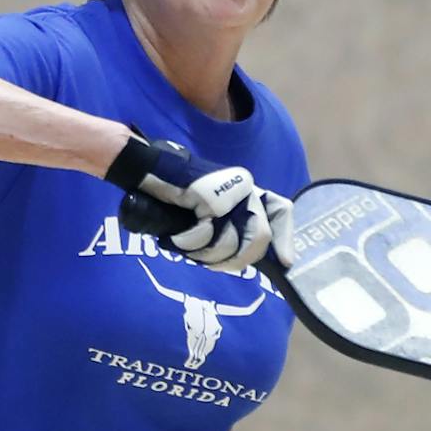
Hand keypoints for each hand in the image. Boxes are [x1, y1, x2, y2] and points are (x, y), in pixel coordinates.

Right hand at [105, 132, 283, 270]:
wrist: (146, 169)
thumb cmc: (178, 197)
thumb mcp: (215, 211)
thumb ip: (237, 229)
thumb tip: (263, 258)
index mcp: (248, 189)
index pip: (281, 210)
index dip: (285, 240)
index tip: (284, 262)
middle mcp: (244, 187)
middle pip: (258, 238)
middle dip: (236, 258)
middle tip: (213, 260)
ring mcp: (226, 189)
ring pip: (230, 243)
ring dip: (206, 252)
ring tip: (190, 242)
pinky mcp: (206, 195)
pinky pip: (205, 236)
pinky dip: (189, 242)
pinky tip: (180, 233)